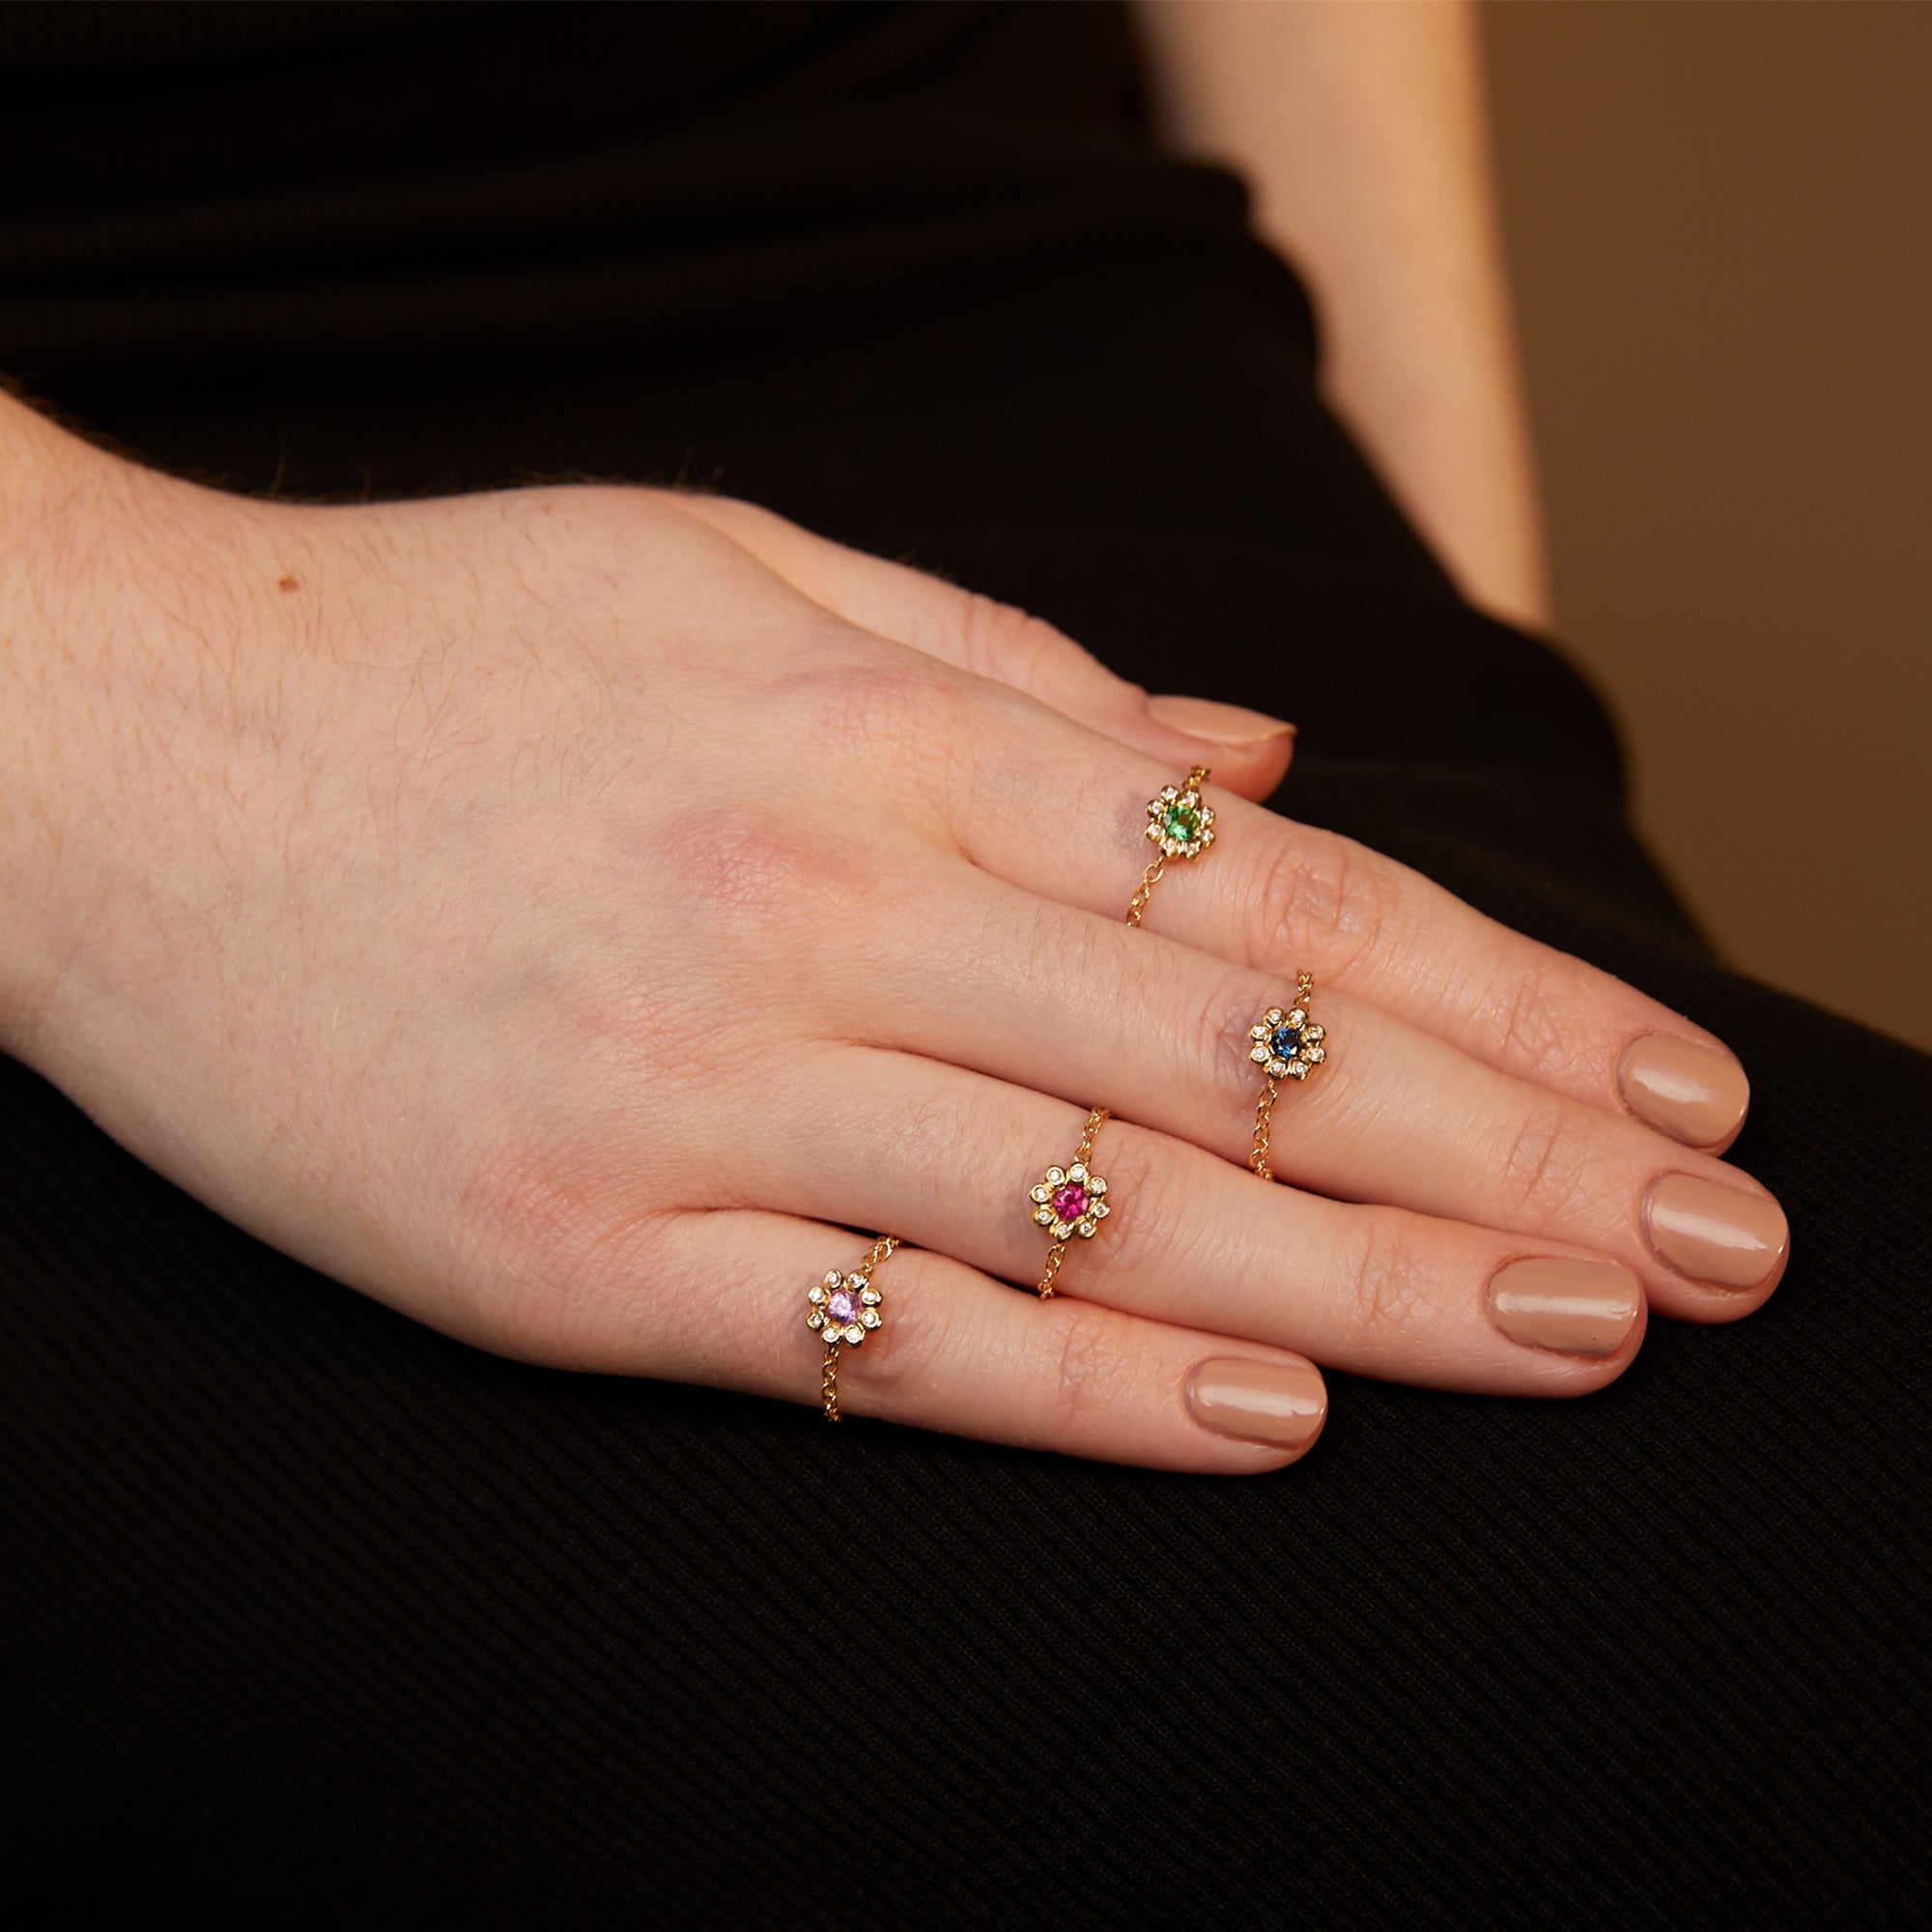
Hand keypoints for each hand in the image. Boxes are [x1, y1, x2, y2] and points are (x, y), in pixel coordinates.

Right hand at [1, 444, 1784, 1470]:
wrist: (109, 749)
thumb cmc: (446, 642)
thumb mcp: (747, 573)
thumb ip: (1016, 677)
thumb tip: (1253, 776)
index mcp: (875, 733)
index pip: (1269, 901)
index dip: (1502, 998)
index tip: (1668, 1080)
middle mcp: (816, 906)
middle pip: (1240, 1073)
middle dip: (1511, 1164)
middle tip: (1710, 1254)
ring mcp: (698, 1091)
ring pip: (1103, 1216)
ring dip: (1373, 1290)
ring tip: (1576, 1339)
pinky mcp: (577, 1254)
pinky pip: (879, 1340)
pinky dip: (1088, 1387)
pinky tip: (1275, 1413)